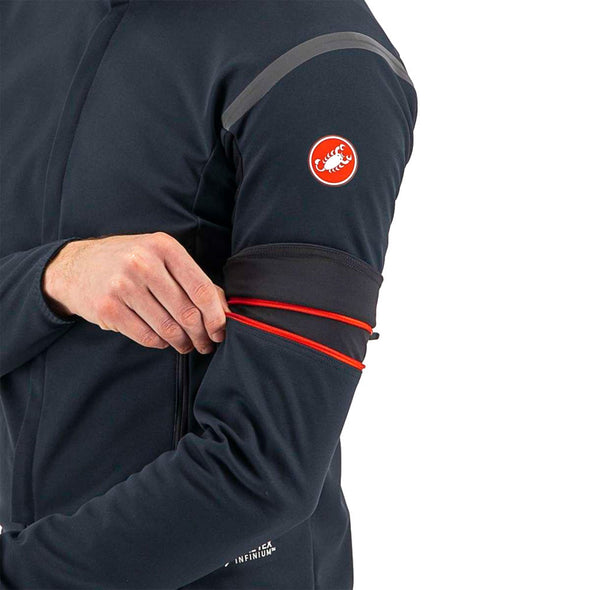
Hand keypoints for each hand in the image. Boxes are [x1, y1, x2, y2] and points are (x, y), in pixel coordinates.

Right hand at [42, 233, 229, 353]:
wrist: (76, 266)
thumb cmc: (129, 261)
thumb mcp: (161, 257)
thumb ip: (193, 278)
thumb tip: (225, 309)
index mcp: (164, 247)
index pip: (201, 288)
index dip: (216, 316)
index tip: (220, 331)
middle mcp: (143, 263)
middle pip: (187, 312)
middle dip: (202, 335)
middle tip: (206, 344)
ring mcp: (122, 286)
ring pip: (168, 328)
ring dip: (183, 343)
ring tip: (187, 345)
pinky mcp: (108, 308)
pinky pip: (147, 337)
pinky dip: (161, 343)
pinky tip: (164, 340)